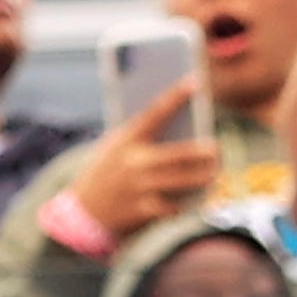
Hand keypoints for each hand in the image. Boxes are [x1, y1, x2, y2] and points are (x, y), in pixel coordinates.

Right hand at [70, 84, 220, 243]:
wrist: (80, 216)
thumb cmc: (105, 174)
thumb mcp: (113, 149)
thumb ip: (140, 136)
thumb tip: (182, 124)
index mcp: (125, 141)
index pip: (154, 113)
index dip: (176, 96)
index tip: (196, 80)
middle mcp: (133, 163)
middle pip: (180, 153)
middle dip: (203, 152)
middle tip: (215, 149)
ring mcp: (138, 188)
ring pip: (183, 181)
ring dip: (203, 177)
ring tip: (213, 173)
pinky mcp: (142, 211)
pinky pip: (174, 205)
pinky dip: (186, 202)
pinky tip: (196, 199)